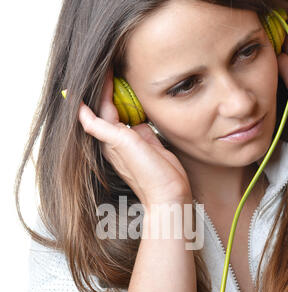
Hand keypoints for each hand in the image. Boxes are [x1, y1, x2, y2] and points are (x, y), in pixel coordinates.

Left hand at [77, 68, 191, 207]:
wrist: (170, 193)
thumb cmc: (146, 173)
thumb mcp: (121, 145)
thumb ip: (100, 127)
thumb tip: (78, 108)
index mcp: (109, 138)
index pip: (102, 104)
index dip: (102, 84)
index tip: (104, 63)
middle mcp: (118, 137)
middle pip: (111, 105)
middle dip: (111, 85)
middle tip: (114, 62)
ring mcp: (133, 138)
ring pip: (125, 109)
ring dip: (124, 92)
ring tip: (125, 72)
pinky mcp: (148, 140)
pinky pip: (139, 117)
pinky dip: (138, 104)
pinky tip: (141, 95)